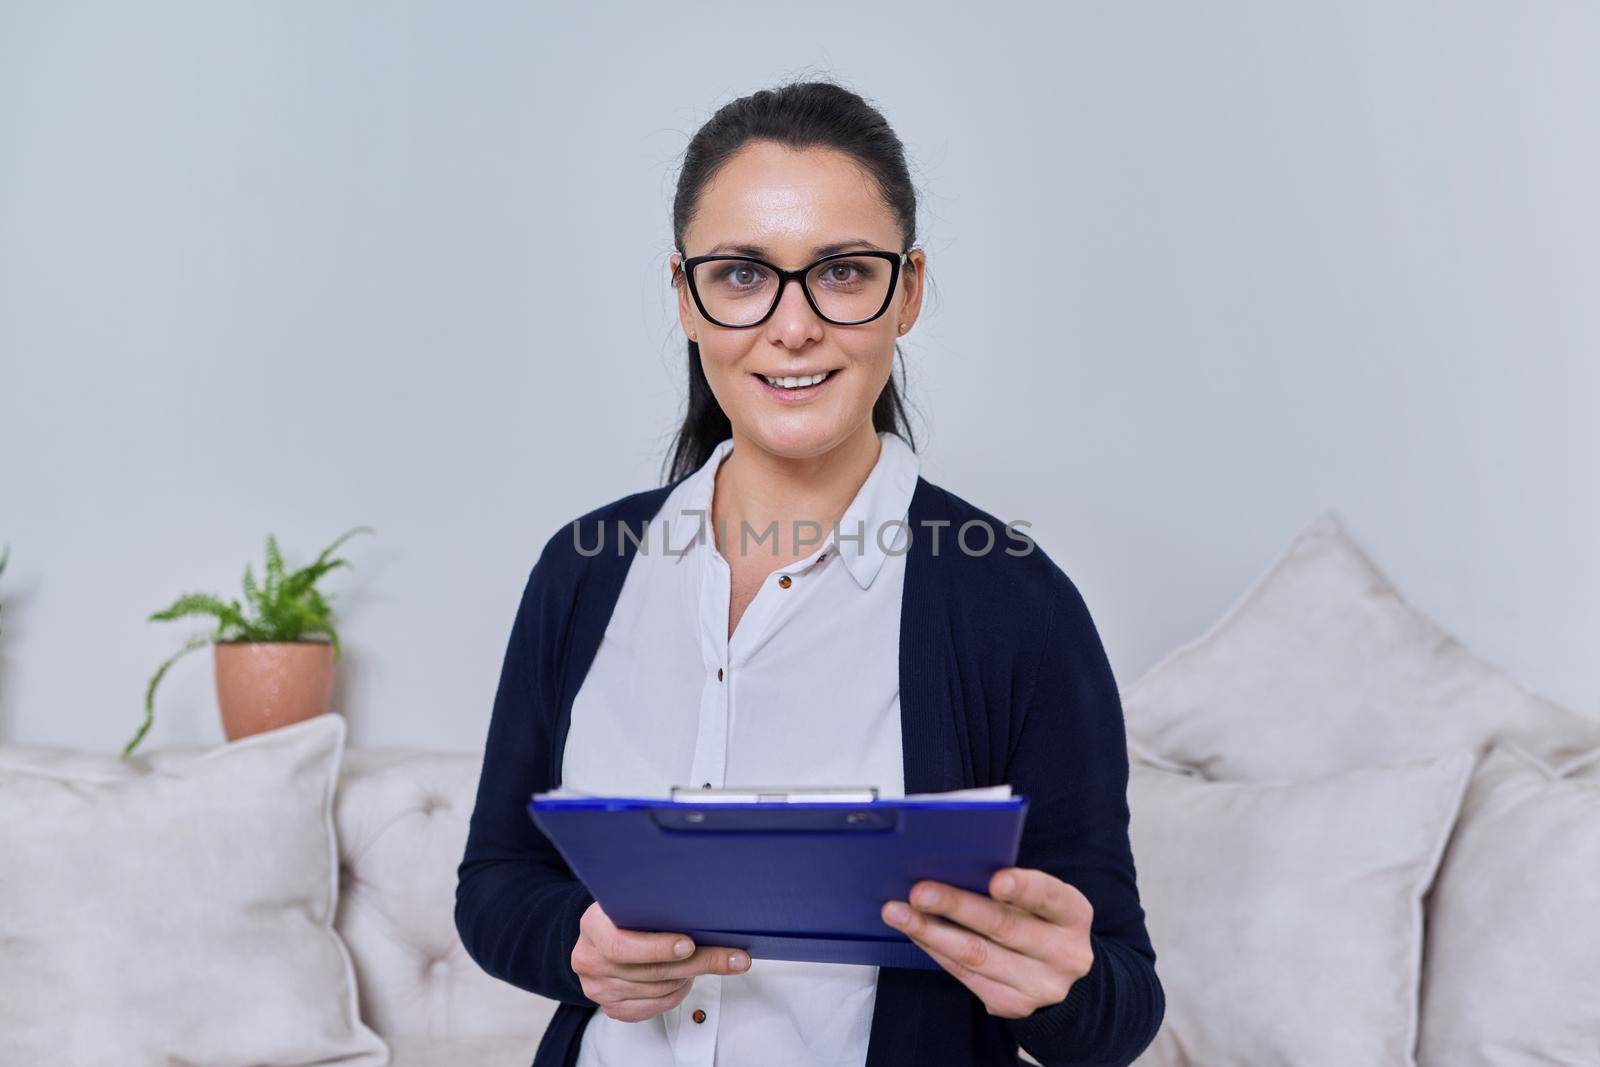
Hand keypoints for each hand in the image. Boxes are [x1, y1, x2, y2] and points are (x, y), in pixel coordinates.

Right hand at [572, 900, 751, 1021]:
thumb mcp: (634, 899)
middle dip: (696, 963)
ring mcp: (598, 988)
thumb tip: (708, 910)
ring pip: (657, 990)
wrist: (602, 935)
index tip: (690, 944)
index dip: (658, 947)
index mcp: (592, 926)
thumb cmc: (627, 914)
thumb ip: (657, 903)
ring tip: (705, 960)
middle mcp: (589, 960)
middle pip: (649, 971)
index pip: (622, 945)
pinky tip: (686, 980)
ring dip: (687, 978)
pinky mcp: (611, 1008)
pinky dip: (675, 995)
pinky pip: (652, 1008)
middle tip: (732, 958)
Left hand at [880, 867, 1093, 1019]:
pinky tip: (915, 933)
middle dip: (956, 906)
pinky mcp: (1013, 1005)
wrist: (1062, 978)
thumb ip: (1013, 886)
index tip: (995, 880)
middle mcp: (1064, 953)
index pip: (1050, 897)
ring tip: (898, 913)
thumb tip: (952, 865)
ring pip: (977, 955)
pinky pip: (965, 975)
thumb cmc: (1040, 922)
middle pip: (1004, 927)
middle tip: (919, 891)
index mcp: (1073, 914)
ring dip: (931, 932)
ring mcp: (1040, 985)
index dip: (1024, 887)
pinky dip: (936, 950)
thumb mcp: (1042, 901)